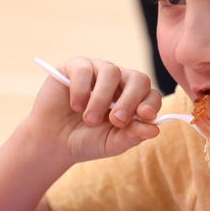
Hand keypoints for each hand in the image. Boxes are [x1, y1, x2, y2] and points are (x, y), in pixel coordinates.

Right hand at [29, 56, 162, 163]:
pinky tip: (76, 106)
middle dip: (130, 100)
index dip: (150, 103)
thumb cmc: (86, 141)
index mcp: (132, 99)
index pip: (150, 94)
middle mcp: (119, 82)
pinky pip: (84, 70)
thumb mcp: (112, 143)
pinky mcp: (75, 67)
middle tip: (116, 121)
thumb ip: (132, 136)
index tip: (144, 116)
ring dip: (101, 99)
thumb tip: (155, 129)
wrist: (54, 142)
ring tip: (89, 119)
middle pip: (138, 78)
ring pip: (111, 72)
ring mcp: (98, 71)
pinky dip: (81, 90)